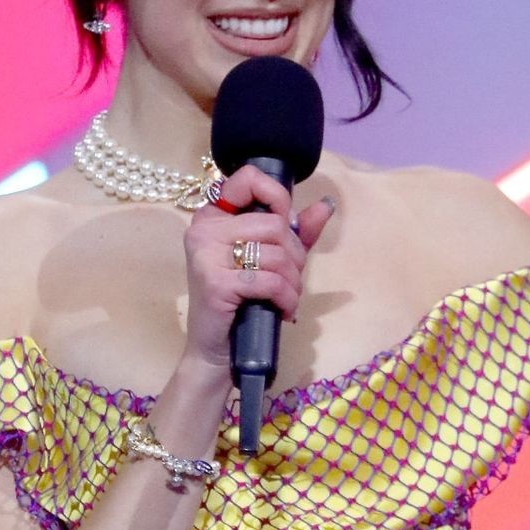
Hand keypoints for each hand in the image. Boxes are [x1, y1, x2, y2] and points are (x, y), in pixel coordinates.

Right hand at [181, 163, 334, 370]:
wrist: (216, 351)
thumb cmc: (242, 303)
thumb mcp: (271, 261)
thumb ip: (296, 232)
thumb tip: (326, 204)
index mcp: (212, 216)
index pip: (248, 178)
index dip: (278, 198)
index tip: (286, 226)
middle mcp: (203, 229)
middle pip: (272, 224)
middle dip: (294, 255)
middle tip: (290, 278)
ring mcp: (205, 255)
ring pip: (275, 253)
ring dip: (293, 281)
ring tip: (286, 297)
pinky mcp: (215, 282)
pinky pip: (269, 280)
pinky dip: (286, 298)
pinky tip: (284, 310)